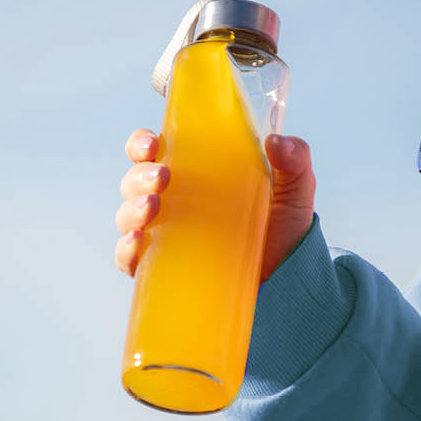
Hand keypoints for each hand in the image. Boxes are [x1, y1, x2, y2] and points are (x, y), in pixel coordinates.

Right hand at [115, 129, 316, 281]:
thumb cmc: (284, 230)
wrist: (289, 279)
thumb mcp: (294, 190)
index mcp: (195, 174)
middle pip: (136, 180)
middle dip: (140, 175)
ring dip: (132, 208)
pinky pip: (130, 258)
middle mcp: (174, 202)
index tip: (151, 143)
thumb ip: (294, 159)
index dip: (142, 144)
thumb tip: (276, 141)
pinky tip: (138, 241)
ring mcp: (166, 236)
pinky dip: (125, 249)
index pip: (154, 151)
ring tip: (152, 206)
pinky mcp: (163, 268)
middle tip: (162, 177)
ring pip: (128, 215)